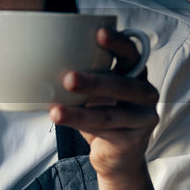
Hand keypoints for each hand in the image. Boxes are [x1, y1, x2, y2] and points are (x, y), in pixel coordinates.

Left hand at [49, 28, 158, 180]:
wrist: (116, 156)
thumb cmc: (103, 114)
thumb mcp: (96, 92)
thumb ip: (86, 75)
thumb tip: (43, 61)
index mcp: (136, 75)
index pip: (131, 54)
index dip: (118, 43)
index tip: (99, 33)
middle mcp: (146, 95)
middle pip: (123, 86)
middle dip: (95, 81)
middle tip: (68, 78)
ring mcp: (142, 119)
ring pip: (109, 115)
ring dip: (79, 112)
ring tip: (55, 111)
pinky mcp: (133, 141)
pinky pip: (104, 132)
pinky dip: (80, 126)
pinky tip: (63, 121)